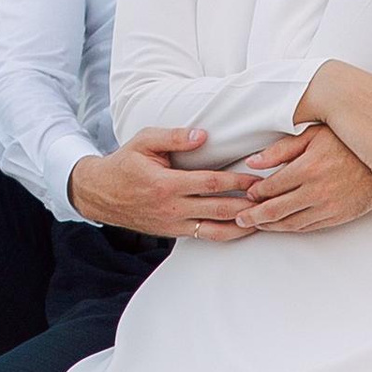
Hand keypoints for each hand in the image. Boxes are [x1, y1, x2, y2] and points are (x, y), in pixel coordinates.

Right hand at [68, 129, 257, 241]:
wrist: (100, 194)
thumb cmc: (124, 164)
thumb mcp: (143, 141)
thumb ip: (173, 137)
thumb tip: (202, 135)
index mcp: (166, 183)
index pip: (211, 183)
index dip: (237, 181)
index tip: (258, 177)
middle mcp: (172, 207)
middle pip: (220, 209)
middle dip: (249, 204)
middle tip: (272, 199)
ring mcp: (173, 224)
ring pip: (217, 230)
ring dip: (243, 225)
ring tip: (265, 218)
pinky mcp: (174, 233)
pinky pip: (206, 237)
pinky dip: (227, 233)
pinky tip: (243, 227)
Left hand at [233, 125, 371, 232]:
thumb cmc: (347, 143)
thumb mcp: (312, 135)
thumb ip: (280, 150)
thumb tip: (252, 162)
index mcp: (307, 168)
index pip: (270, 187)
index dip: (254, 193)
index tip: (247, 194)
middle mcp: (317, 191)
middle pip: (275, 210)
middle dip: (253, 216)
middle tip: (240, 218)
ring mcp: (329, 206)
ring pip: (291, 223)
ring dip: (271, 226)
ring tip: (256, 224)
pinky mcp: (339, 216)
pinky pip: (310, 227)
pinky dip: (292, 228)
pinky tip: (282, 225)